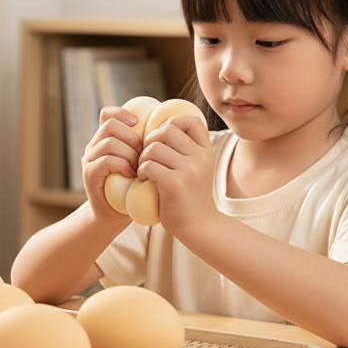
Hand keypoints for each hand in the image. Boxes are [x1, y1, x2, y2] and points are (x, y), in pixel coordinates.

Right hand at [82, 105, 141, 225]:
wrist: (114, 216)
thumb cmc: (133, 189)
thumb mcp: (140, 164)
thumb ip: (145, 147)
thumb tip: (172, 129)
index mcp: (105, 139)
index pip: (108, 114)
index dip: (123, 114)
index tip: (138, 125)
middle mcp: (94, 146)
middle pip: (110, 125)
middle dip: (132, 138)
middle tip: (144, 154)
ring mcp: (90, 159)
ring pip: (110, 142)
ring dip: (130, 154)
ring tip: (139, 167)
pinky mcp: (89, 174)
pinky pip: (106, 160)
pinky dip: (122, 166)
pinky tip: (132, 175)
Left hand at [136, 114, 215, 233]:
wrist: (199, 226)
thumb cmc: (190, 197)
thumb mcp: (197, 169)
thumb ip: (186, 150)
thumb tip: (162, 127)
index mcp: (206, 151)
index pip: (190, 121)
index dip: (171, 123)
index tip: (161, 140)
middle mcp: (200, 157)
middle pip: (167, 130)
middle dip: (151, 140)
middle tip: (147, 156)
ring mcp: (189, 170)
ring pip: (154, 147)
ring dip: (143, 157)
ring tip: (145, 170)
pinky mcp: (175, 183)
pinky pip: (149, 165)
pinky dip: (141, 171)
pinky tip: (144, 180)